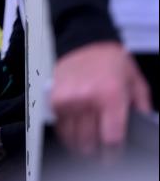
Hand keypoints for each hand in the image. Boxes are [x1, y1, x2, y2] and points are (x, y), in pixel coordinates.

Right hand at [50, 41, 152, 155]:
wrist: (85, 41)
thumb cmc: (111, 60)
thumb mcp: (137, 83)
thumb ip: (142, 108)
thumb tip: (142, 128)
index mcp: (110, 95)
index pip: (111, 137)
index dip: (113, 153)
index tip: (113, 156)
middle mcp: (86, 98)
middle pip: (89, 140)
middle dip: (96, 150)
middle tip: (101, 151)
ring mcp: (68, 99)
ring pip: (72, 136)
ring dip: (80, 144)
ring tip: (87, 145)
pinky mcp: (54, 99)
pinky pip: (59, 125)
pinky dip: (67, 132)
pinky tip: (76, 131)